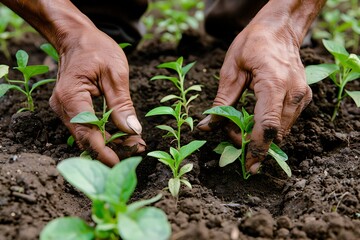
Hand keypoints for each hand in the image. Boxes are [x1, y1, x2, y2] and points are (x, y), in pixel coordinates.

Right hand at [49, 26, 144, 165]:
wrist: (76, 37)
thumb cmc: (96, 49)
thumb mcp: (116, 73)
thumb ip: (122, 104)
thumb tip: (134, 131)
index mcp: (72, 96)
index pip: (88, 132)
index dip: (104, 151)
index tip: (121, 163)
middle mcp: (62, 106)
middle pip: (87, 137)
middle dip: (112, 148)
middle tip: (138, 150)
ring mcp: (64, 108)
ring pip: (87, 134)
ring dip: (110, 142)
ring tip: (135, 143)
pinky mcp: (70, 108)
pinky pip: (86, 126)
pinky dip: (105, 132)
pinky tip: (123, 134)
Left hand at [198, 18, 311, 173]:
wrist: (280, 28)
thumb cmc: (253, 43)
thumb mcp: (231, 70)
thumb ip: (222, 101)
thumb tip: (206, 127)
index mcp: (274, 83)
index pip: (267, 126)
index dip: (256, 148)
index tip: (247, 166)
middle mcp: (293, 93)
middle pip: (275, 133)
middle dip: (252, 142)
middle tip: (231, 136)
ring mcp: (302, 96)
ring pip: (282, 130)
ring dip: (260, 135)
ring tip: (240, 125)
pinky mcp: (304, 97)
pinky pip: (286, 122)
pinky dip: (269, 126)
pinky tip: (254, 118)